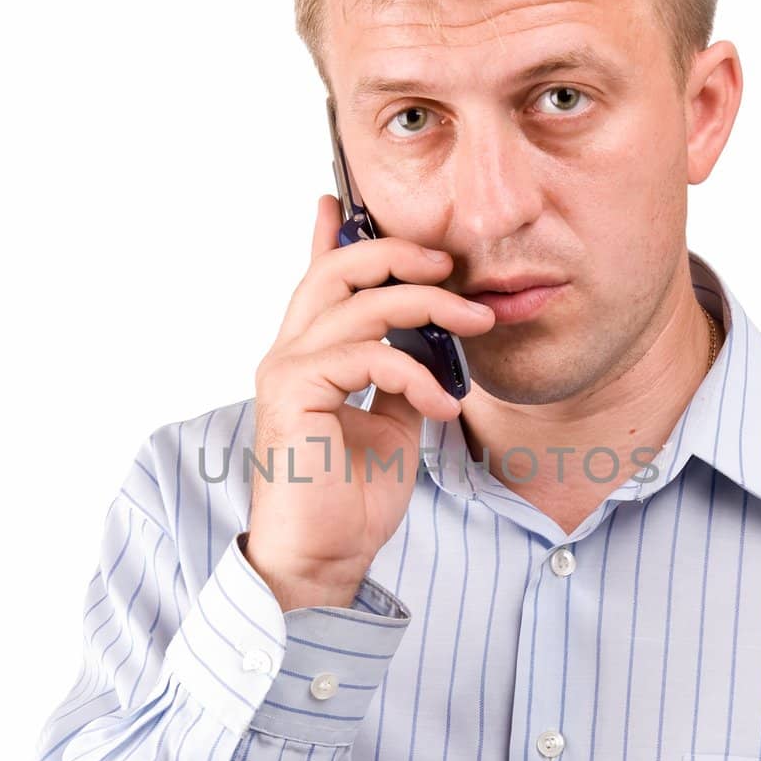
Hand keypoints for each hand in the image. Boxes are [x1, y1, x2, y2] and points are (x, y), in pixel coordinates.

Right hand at [244, 195, 493, 604]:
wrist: (324, 559)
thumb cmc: (353, 498)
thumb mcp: (393, 421)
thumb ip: (400, 373)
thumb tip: (426, 342)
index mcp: (310, 356)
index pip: (320, 280)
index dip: (333, 236)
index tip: (348, 202)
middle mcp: (289, 354)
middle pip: (335, 270)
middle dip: (397, 253)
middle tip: (448, 265)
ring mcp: (286, 372)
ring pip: (359, 305)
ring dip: (428, 309)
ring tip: (474, 328)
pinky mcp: (293, 395)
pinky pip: (363, 356)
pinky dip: (412, 372)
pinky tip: (440, 402)